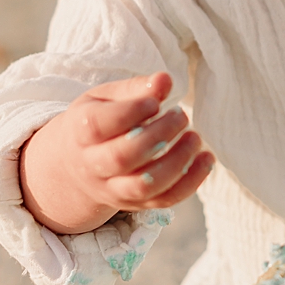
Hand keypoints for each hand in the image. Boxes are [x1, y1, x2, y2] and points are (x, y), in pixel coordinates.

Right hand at [18, 72, 214, 234]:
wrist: (77, 165)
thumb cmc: (98, 121)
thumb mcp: (106, 98)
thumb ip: (135, 89)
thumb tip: (164, 80)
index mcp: (80, 131)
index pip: (98, 126)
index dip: (131, 111)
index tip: (156, 101)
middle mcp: (93, 165)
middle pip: (121, 158)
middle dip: (157, 135)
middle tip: (180, 115)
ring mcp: (113, 189)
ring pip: (143, 186)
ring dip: (176, 162)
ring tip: (195, 137)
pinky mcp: (135, 204)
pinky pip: (163, 201)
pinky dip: (190, 183)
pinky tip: (206, 159)